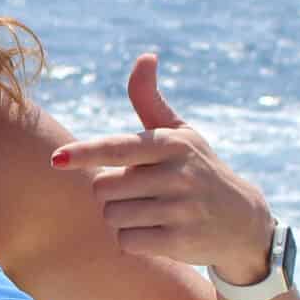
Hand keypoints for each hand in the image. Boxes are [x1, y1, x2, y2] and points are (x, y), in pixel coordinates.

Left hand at [52, 53, 274, 283]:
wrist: (242, 221)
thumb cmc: (199, 170)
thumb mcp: (181, 134)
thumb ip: (150, 100)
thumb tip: (145, 57)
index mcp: (172, 144)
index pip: (119, 148)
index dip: (86, 153)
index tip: (58, 159)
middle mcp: (178, 175)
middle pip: (104, 188)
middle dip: (110, 192)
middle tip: (139, 192)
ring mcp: (180, 209)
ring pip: (112, 216)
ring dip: (121, 218)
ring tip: (151, 212)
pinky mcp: (179, 241)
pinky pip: (127, 241)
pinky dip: (132, 240)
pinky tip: (157, 233)